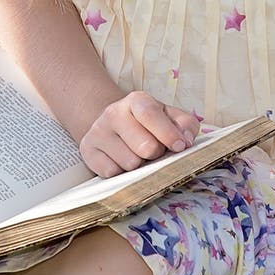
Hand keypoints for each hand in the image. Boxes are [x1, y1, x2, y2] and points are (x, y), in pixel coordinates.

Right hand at [80, 91, 198, 176]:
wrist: (114, 126)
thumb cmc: (148, 125)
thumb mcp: (170, 117)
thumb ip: (186, 124)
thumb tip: (187, 140)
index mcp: (136, 100)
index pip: (150, 114)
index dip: (168, 134)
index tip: (180, 147)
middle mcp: (114, 112)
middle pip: (144, 146)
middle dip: (155, 154)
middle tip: (154, 151)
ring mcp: (98, 131)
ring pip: (129, 163)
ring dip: (139, 166)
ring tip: (137, 156)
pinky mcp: (87, 150)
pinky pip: (111, 173)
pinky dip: (121, 173)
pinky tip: (121, 162)